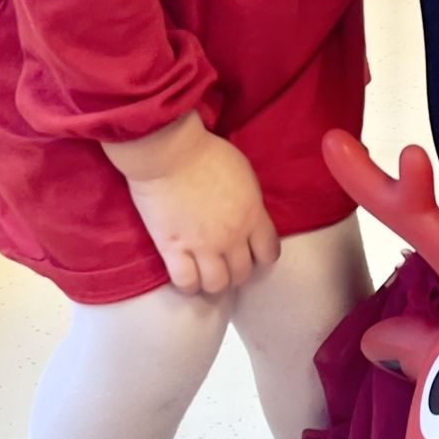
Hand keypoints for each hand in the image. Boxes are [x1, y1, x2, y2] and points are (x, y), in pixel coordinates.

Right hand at [105, 114, 280, 294]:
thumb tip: (249, 215)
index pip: (269, 252)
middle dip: (238, 271)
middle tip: (227, 263)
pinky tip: (188, 278)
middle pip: (242, 272)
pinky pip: (186, 282)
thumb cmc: (207, 153)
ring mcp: (202, 246)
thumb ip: (250, 201)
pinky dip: (189, 286)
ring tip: (207, 274)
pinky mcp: (173, 249)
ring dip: (215, 282)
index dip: (262, 255)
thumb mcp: (243, 173)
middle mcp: (231, 237)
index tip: (253, 252)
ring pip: (217, 284)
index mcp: (252, 215)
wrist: (169, 152)